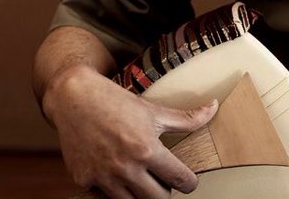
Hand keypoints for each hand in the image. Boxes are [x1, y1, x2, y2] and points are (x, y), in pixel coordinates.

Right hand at [43, 64, 216, 197]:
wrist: (74, 99)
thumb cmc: (117, 103)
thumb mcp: (155, 110)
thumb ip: (187, 117)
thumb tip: (214, 108)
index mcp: (147, 150)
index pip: (179, 180)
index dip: (189, 183)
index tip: (188, 181)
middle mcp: (125, 167)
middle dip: (165, 193)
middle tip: (165, 182)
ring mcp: (102, 177)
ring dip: (141, 195)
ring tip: (144, 181)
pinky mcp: (83, 181)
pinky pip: (105, 197)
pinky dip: (114, 191)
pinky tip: (119, 178)